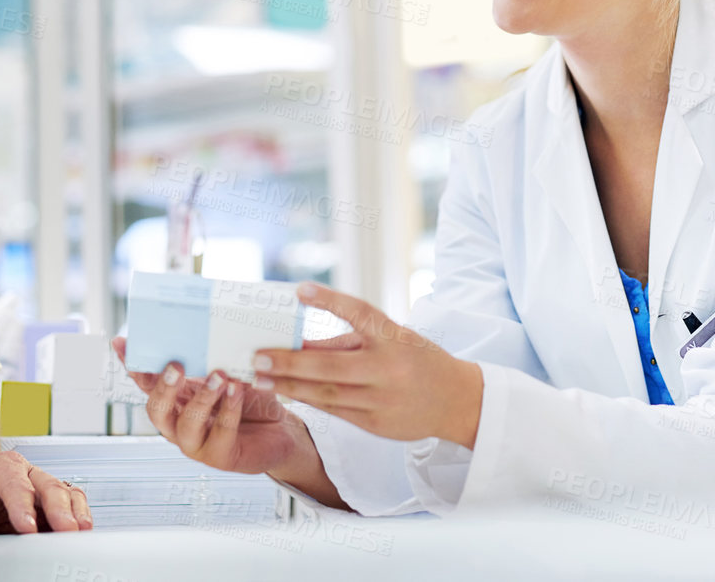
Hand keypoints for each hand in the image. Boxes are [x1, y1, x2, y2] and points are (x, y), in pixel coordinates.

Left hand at [0, 450, 91, 575]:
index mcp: (1, 467)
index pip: (15, 484)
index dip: (23, 505)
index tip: (28, 528)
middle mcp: (27, 471)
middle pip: (49, 485)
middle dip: (59, 509)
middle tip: (65, 530)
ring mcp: (42, 483)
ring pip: (66, 491)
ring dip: (76, 512)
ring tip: (81, 531)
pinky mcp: (52, 498)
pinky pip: (73, 501)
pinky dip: (80, 515)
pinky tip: (82, 531)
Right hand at [111, 335, 310, 475]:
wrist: (280, 429)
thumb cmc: (249, 398)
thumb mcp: (229, 372)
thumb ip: (211, 358)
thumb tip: (203, 328)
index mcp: (175, 400)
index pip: (147, 383)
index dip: (133, 365)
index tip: (122, 342)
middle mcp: (179, 424)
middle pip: (156, 411)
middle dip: (163, 388)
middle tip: (176, 366)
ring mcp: (197, 444)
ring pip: (186, 426)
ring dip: (201, 399)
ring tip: (218, 376)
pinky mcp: (221, 457)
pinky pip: (220, 435)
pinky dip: (229, 410)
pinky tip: (237, 391)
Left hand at [251, 283, 483, 446]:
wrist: (457, 401)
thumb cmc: (416, 360)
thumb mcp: (391, 339)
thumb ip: (347, 339)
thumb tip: (299, 340)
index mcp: (394, 337)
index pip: (360, 312)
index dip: (330, 301)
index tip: (300, 290)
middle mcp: (388, 368)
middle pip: (331, 366)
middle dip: (290, 362)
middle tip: (258, 356)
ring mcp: (382, 400)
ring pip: (327, 394)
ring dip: (290, 386)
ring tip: (260, 378)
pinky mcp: (377, 424)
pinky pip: (335, 412)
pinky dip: (309, 401)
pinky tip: (286, 393)